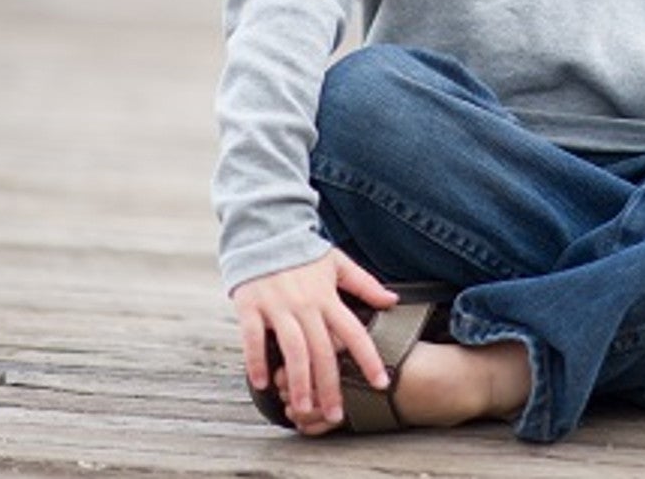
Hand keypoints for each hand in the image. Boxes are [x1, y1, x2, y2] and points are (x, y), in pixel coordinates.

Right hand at [230, 250, 398, 433]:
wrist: (264, 230)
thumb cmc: (302, 252)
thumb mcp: (338, 263)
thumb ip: (365, 284)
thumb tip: (393, 301)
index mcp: (327, 297)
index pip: (354, 332)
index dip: (369, 358)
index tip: (381, 383)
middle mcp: (305, 304)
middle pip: (322, 351)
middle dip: (330, 385)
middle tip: (335, 414)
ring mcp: (277, 306)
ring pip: (292, 349)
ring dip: (298, 382)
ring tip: (302, 408)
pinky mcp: (251, 305)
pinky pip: (253, 338)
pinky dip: (256, 361)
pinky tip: (262, 383)